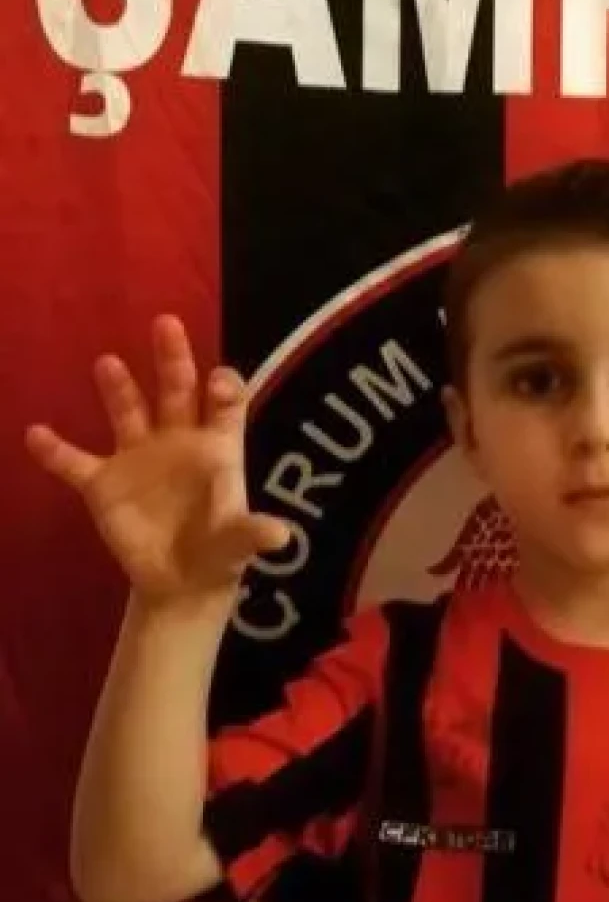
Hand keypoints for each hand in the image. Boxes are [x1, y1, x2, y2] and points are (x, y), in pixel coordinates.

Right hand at [25, 314, 290, 600]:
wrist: (181, 579)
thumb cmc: (220, 549)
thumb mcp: (238, 543)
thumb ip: (252, 533)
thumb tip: (281, 536)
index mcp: (218, 448)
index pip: (225, 405)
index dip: (224, 388)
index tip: (218, 380)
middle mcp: (178, 441)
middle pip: (177, 390)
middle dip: (173, 358)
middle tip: (167, 322)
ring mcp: (138, 457)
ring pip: (128, 412)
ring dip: (118, 388)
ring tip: (108, 362)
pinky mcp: (102, 483)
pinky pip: (74, 462)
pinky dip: (54, 451)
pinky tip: (35, 434)